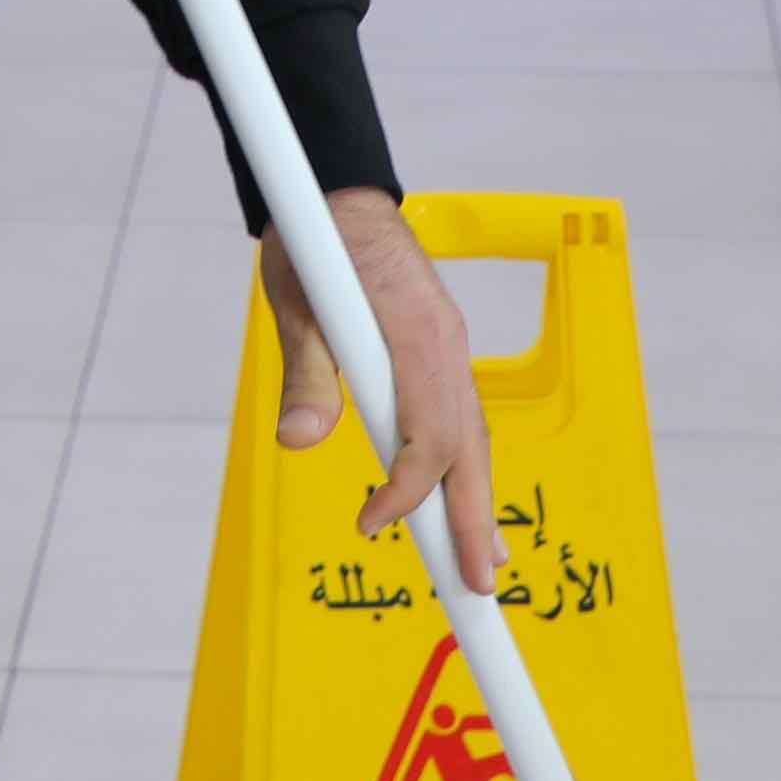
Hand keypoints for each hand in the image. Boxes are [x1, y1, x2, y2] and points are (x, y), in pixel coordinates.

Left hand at [258, 186, 503, 595]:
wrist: (339, 193)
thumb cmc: (315, 243)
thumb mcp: (297, 302)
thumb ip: (306, 373)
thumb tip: (300, 440)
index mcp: (417, 332)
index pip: (429, 432)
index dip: (407, 489)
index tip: (371, 525)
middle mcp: (448, 344)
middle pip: (469, 445)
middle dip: (474, 519)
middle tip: (477, 587)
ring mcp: (451, 347)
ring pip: (473, 436)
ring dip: (478, 501)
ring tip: (483, 563)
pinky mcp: (443, 350)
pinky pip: (462, 418)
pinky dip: (466, 466)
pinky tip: (467, 503)